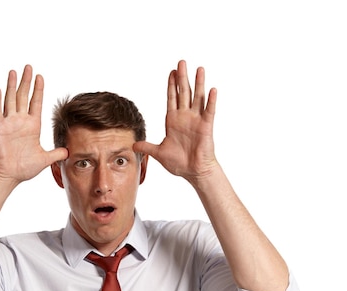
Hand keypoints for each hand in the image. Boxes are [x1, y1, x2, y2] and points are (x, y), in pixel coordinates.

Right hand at [0, 65, 67, 182]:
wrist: (8, 175)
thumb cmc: (24, 168)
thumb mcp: (45, 159)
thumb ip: (57, 153)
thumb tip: (70, 151)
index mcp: (32, 126)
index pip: (36, 103)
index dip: (38, 90)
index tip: (40, 76)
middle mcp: (20, 121)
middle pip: (23, 96)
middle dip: (26, 81)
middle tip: (29, 66)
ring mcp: (8, 123)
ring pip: (10, 100)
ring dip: (11, 85)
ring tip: (13, 71)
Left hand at [133, 60, 217, 183]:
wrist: (193, 172)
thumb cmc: (179, 163)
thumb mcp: (159, 153)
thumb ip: (147, 147)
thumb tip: (133, 145)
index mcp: (173, 121)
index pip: (172, 98)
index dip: (171, 85)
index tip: (171, 71)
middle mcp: (185, 117)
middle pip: (184, 93)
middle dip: (182, 77)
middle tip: (182, 62)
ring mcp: (196, 120)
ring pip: (198, 97)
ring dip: (199, 83)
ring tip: (199, 68)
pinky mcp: (206, 127)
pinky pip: (209, 111)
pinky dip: (211, 101)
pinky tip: (213, 89)